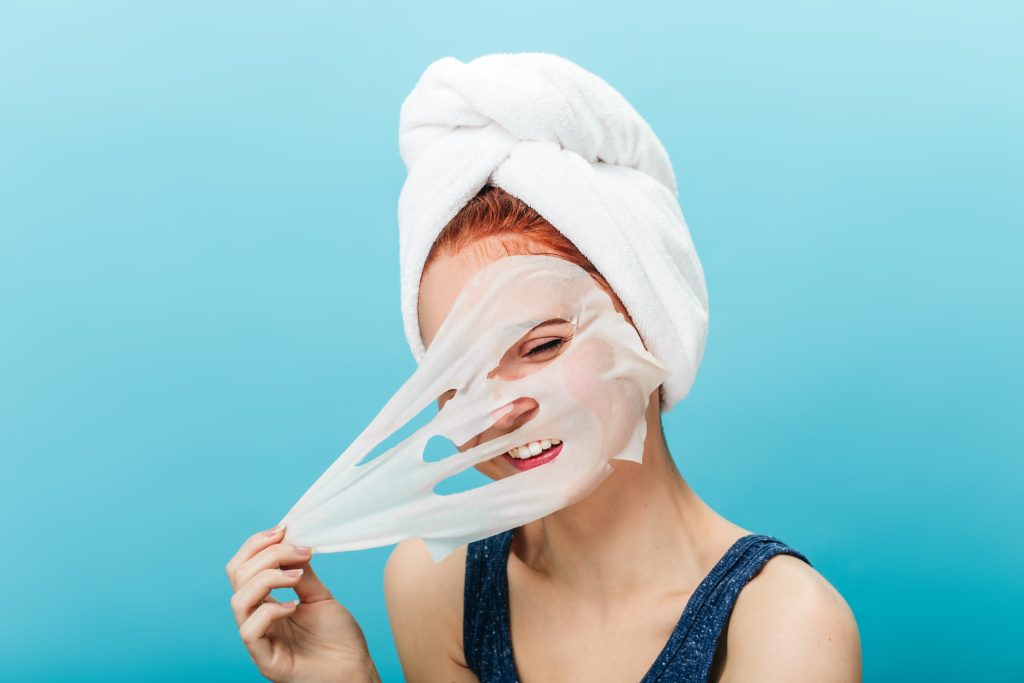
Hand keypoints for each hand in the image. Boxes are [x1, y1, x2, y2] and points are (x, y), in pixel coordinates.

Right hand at [226, 526, 381, 682]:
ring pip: (238, 601)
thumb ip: (302, 571)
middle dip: (266, 555)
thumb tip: (292, 540)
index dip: (257, 545)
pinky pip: (250, 630)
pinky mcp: (266, 660)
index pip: (243, 567)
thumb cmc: (338, 638)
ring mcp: (259, 641)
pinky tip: (294, 606)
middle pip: (236, 577)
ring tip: (297, 576)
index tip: (283, 530)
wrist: (355, 670)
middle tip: (297, 551)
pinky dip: (270, 611)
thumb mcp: (319, 595)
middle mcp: (256, 620)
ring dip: (267, 578)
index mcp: (265, 603)